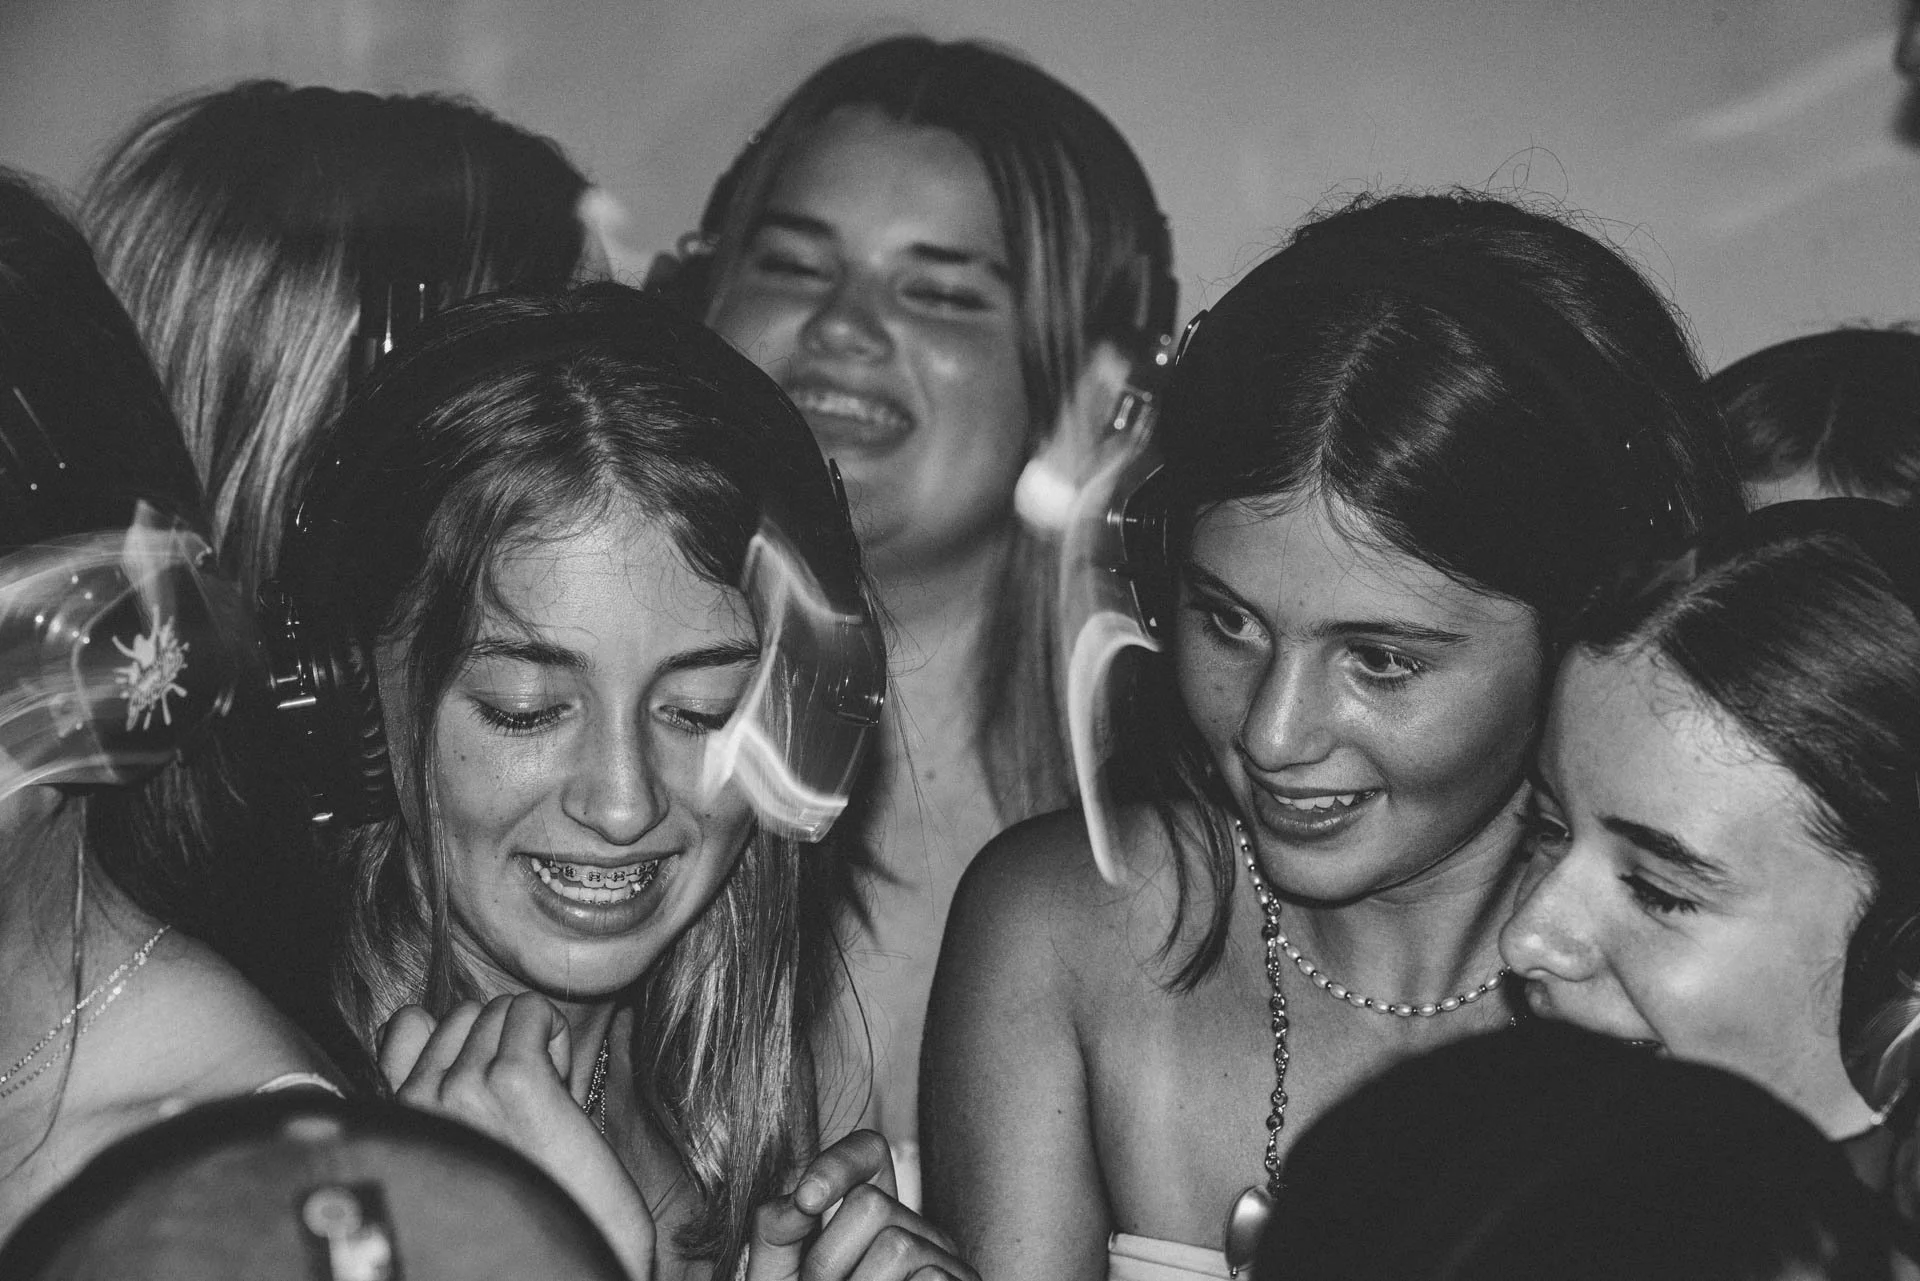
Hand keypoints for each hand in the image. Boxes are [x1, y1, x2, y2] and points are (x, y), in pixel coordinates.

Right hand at [379, 994, 653, 1280]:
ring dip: (534, 1043)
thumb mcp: (455, 1142)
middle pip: (465, 1012)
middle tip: (523, 1104)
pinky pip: (533, 1011)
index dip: (461, 1039)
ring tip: (542, 1105)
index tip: (487, 1083)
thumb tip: (419, 1016)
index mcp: (398, 1119)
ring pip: (502, 1009)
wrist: (559, 1260)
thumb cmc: (520, 1203)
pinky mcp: (515, 1080)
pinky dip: (556, 1037)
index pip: (407, 1023)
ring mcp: (462, 1089)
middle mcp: (418, 1102)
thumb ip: (428, 1087)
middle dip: (502, 1042)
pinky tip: (561, 1090)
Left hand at [747, 1130, 976, 1280]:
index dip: (837, 1163)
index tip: (807, 1201)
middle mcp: (915, 1229)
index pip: (869, 1151)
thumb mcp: (781, 1278)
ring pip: (898, 1246)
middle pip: (871, 1204)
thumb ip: (776, 1234)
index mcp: (870, 1214)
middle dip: (828, 1258)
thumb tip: (799, 1199)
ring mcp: (944, 1262)